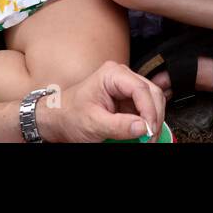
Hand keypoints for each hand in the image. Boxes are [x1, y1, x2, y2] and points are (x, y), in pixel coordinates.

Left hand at [35, 61, 165, 142]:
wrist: (58, 119)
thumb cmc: (69, 115)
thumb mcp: (93, 123)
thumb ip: (119, 125)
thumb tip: (142, 127)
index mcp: (112, 75)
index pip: (140, 89)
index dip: (149, 110)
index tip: (148, 130)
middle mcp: (122, 78)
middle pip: (152, 93)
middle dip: (154, 116)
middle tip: (150, 137)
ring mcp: (126, 89)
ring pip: (153, 101)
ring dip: (153, 120)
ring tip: (147, 137)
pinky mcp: (127, 101)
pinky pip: (145, 109)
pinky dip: (147, 122)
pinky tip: (142, 133)